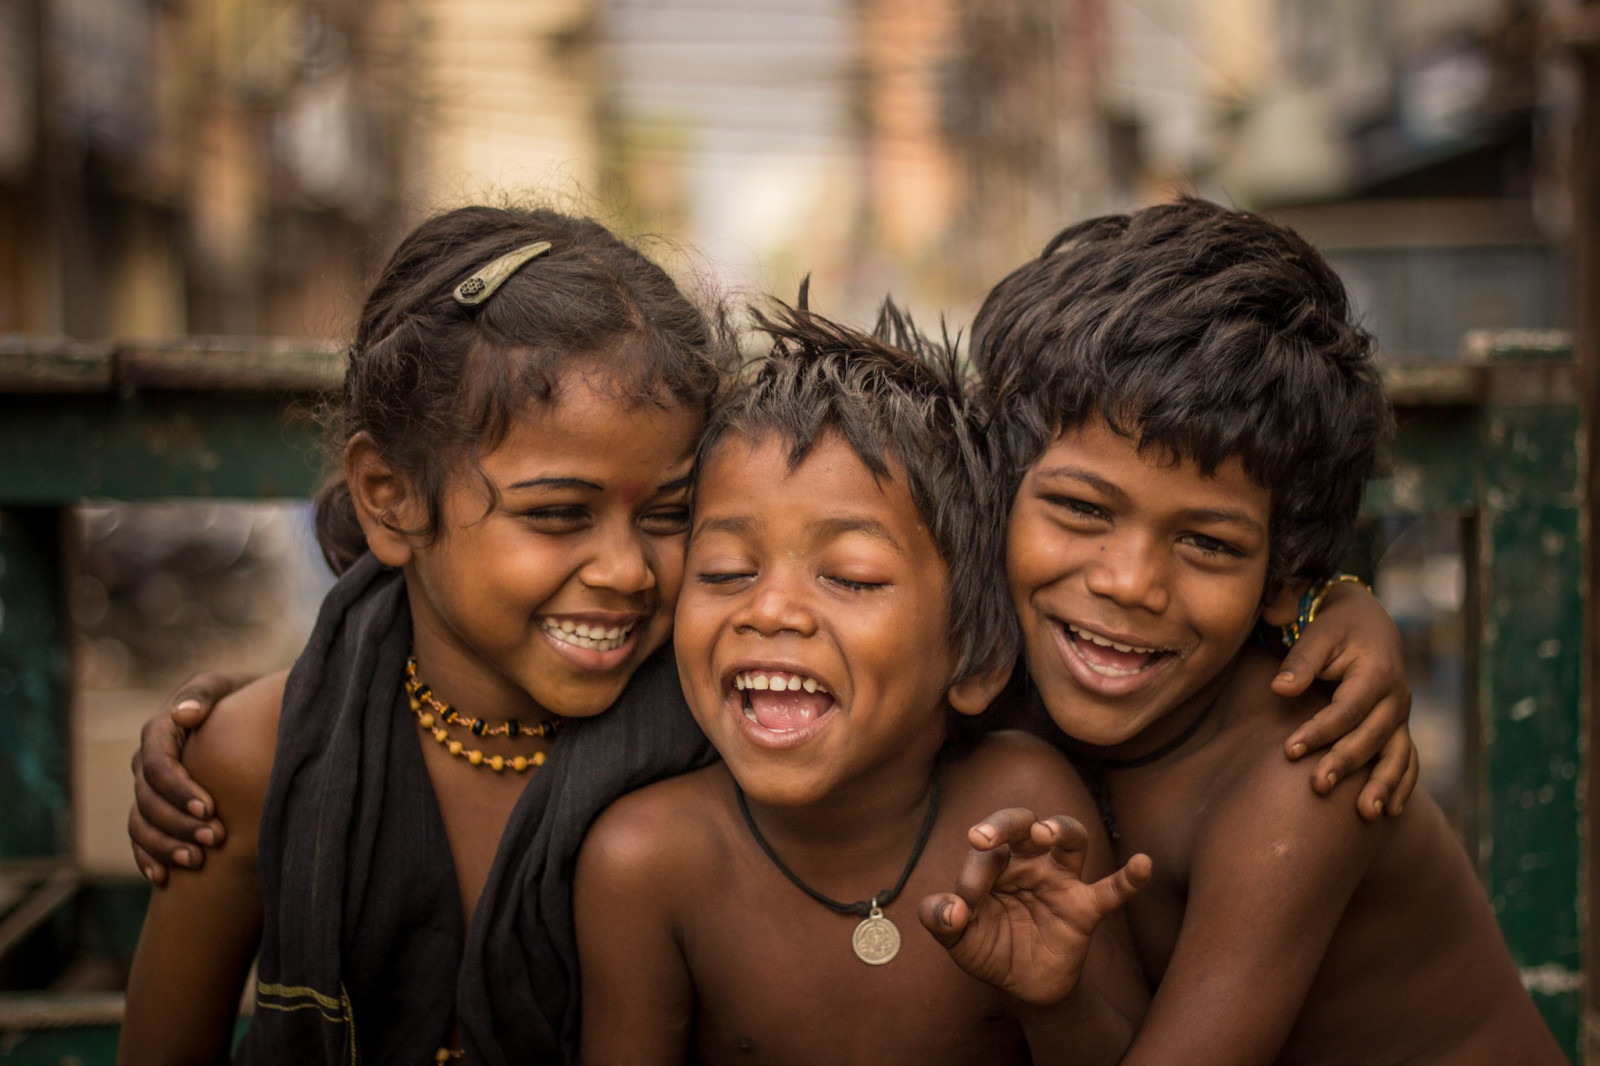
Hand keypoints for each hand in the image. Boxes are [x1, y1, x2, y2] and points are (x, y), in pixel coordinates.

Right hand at [129, 674, 244, 883]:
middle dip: (178, 823)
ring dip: (164, 846)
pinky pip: (140, 839)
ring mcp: (148, 788)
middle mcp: (148, 761)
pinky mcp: (155, 810)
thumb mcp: (226, 687)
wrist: (246, 716)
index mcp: (162, 730)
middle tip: (214, 839)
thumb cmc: (239, 698)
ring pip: (141, 823)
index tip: (210, 808)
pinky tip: (164, 879)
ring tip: (196, 862)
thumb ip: (204, 695)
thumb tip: (185, 714)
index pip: (158, 764)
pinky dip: (148, 859)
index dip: (178, 789)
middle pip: (148, 800)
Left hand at [919, 809, 1150, 1008]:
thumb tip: (949, 909)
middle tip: (986, 837)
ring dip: (1059, 829)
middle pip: (1025, 825)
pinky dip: (1129, 877)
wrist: (1023, 986)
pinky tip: (1142, 863)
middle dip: (1007, 823)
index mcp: (996, 864)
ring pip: (1069, 840)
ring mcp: (1060, 882)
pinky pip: (1111, 890)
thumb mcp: (957, 939)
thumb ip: (941, 920)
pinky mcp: (1084, 909)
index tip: (961, 909)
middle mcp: (1029, 862)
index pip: (985, 855)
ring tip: (1044, 833)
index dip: (971, 878)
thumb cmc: (990, 949)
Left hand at [1275, 580, 1418, 819]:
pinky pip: (1408, 759)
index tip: (1288, 751)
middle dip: (1345, 763)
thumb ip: (1300, 662)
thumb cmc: (1335, 628)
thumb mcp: (1318, 635)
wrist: (1368, 622)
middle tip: (1318, 787)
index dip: (1318, 732)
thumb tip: (1279, 689)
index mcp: (1377, 674)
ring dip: (1383, 785)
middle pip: (1371, 737)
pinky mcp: (1400, 727)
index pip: (1345, 711)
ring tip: (1365, 815)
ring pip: (1398, 755)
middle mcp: (1396, 698)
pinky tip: (1390, 811)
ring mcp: (1401, 716)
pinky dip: (1402, 784)